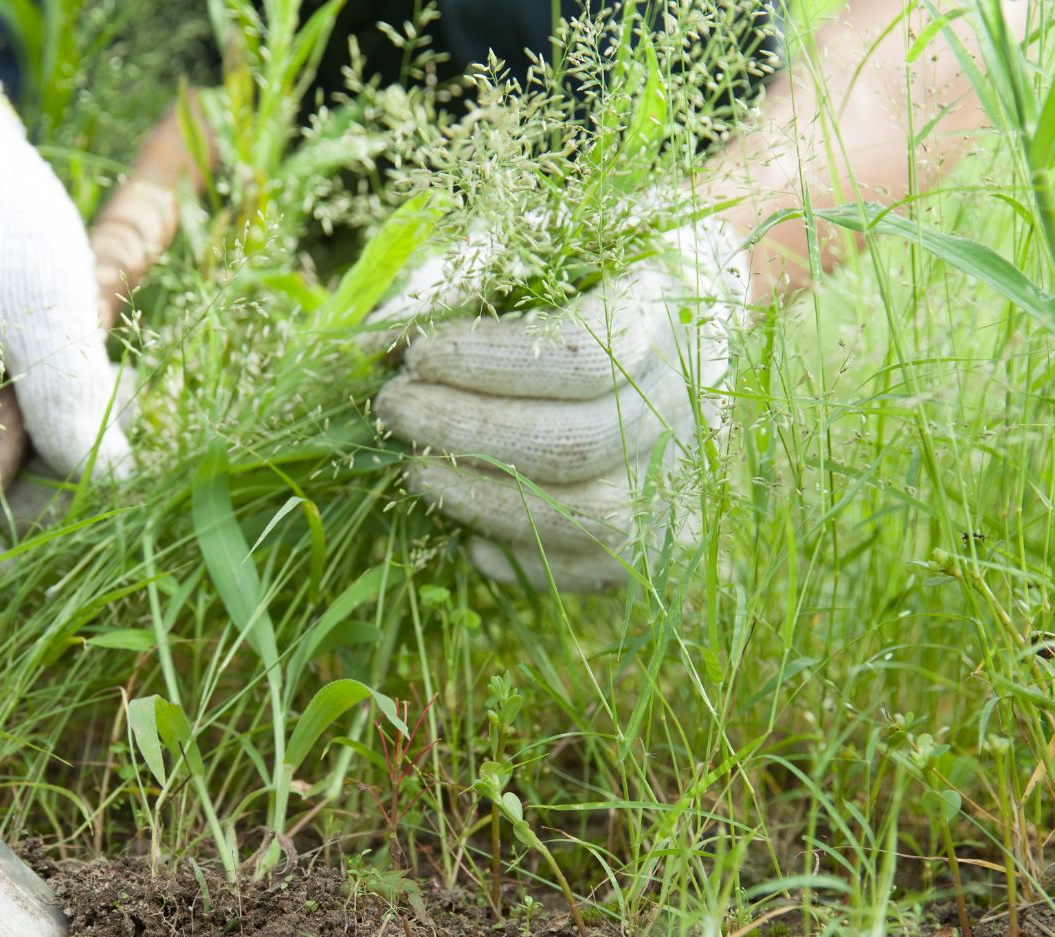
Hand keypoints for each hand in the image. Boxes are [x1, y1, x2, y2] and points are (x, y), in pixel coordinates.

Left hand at [372, 219, 747, 590]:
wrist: (682, 317)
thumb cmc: (582, 271)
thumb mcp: (526, 250)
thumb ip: (458, 289)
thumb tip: (370, 351)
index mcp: (659, 313)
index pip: (579, 356)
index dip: (487, 363)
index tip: (417, 355)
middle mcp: (683, 400)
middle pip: (575, 443)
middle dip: (467, 434)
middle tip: (395, 410)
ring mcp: (681, 474)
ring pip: (589, 516)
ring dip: (485, 501)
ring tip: (415, 472)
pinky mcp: (664, 533)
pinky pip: (596, 568)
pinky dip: (524, 558)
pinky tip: (465, 536)